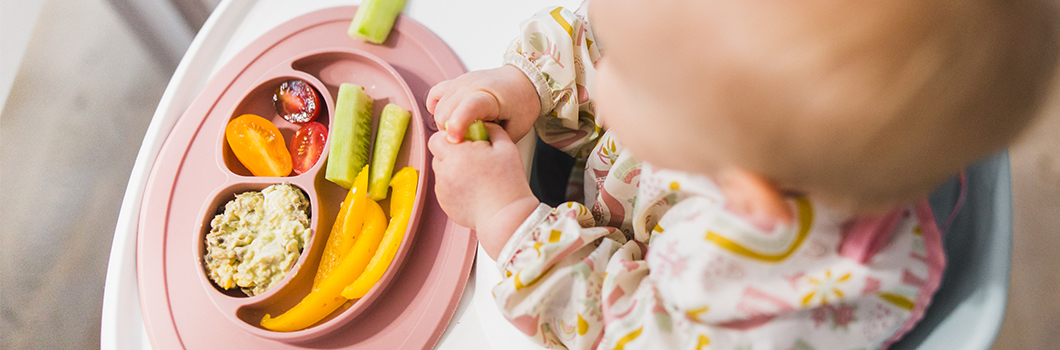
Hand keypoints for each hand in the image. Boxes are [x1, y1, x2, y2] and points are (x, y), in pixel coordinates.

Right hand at [426, 66, 540, 143]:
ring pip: (438, 107)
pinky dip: (437, 108)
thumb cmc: (521, 103)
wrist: (523, 80)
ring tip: (463, 129)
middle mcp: (471, 86)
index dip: (458, 125)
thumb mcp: (516, 128)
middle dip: (451, 132)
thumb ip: (494, 141)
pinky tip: (449, 117)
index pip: (468, 107)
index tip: (455, 140)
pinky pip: (435, 95)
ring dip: (445, 123)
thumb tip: (476, 151)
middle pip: (446, 112)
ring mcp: (460, 82)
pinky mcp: (454, 82)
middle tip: (467, 139)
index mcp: (489, 96)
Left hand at [428, 122, 539, 257]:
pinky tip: (473, 190)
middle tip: (473, 159)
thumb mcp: (507, 148)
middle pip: (438, 155)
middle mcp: (444, 172)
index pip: (437, 138)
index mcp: (456, 155)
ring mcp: (442, 190)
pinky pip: (445, 189)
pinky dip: (454, 187)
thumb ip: (492, 130)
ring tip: (475, 176)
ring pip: (441, 172)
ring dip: (452, 170)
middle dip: (452, 154)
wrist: (506, 217)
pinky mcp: (444, 204)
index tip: (465, 142)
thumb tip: (482, 124)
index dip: (450, 138)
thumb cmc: (508, 184)